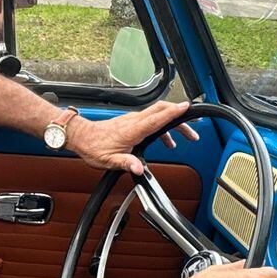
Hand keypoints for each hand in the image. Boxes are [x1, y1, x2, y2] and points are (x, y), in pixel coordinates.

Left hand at [68, 100, 198, 173]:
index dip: (173, 112)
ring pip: (158, 115)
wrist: (81, 137)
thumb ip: (126, 163)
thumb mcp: (109, 161)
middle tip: (195, 125)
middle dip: (180, 115)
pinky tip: (166, 141)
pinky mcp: (131, 122)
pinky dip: (163, 126)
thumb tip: (139, 169)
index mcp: (132, 130)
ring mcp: (133, 120)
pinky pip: (152, 119)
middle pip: (161, 111)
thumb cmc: (93, 148)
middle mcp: (134, 121)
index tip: (186, 108)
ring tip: (186, 137)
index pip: (157, 118)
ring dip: (173, 123)